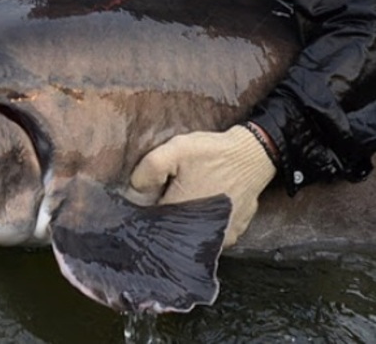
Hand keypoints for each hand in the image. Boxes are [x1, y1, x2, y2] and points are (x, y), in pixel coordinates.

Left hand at [130, 125, 276, 247]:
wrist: (254, 155)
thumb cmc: (214, 153)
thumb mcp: (177, 149)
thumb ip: (150, 167)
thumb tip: (134, 190)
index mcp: (182, 216)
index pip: (151, 227)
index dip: (144, 215)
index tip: (147, 202)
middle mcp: (201, 234)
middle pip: (171, 236)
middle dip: (164, 222)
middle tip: (167, 199)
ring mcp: (220, 239)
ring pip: (190, 238)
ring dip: (183, 225)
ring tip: (185, 203)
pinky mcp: (232, 237)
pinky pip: (209, 237)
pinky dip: (201, 226)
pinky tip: (200, 208)